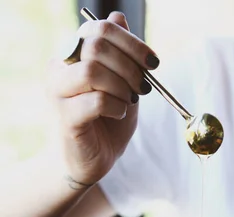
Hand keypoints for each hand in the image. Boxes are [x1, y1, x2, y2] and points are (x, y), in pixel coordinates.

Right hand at [47, 12, 158, 187]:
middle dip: (130, 66)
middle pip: (96, 45)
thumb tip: (118, 16)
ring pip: (92, 70)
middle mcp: (60, 69)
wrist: (90, 161)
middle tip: (143, 87)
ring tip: (129, 101)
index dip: (131, 42)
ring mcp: (59, 93)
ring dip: (122, 86)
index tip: (153, 62)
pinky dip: (116, 106)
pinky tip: (119, 113)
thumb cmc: (105, 123)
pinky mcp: (66, 118)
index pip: (98, 29)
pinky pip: (96, 100)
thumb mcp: (121, 85)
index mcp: (72, 55)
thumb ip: (120, 54)